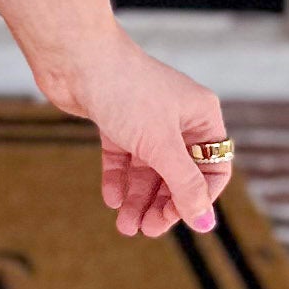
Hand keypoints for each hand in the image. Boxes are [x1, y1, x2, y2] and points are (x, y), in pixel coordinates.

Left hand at [45, 31, 232, 240]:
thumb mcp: (162, 145)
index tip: (178, 220)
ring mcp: (145, 119)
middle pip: (177, 173)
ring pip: (148, 169)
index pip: (212, 168)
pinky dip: (118, 179)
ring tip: (125, 226)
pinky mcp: (116, 121)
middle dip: (162, 203)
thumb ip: (184, 185)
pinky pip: (122, 158)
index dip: (198, 197)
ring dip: (138, 198)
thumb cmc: (127, 92)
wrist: (76, 58)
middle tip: (145, 229)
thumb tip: (205, 222)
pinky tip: (112, 200)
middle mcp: (177, 117)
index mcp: (201, 116)